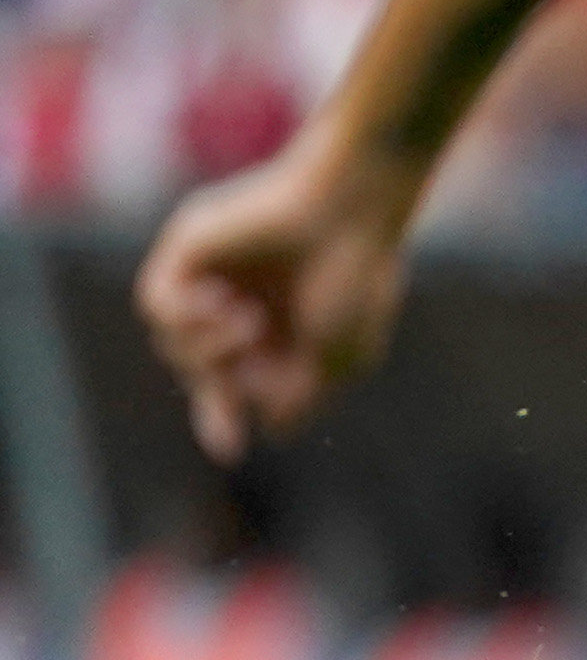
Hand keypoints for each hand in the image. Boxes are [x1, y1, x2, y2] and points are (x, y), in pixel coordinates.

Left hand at [139, 135, 421, 461]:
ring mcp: (213, 276)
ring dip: (206, 350)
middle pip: (201, 369)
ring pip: (173, 343)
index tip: (230, 448)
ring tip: (249, 323)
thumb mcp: (339, 358)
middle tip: (252, 370)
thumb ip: (298, 397)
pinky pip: (156, 304)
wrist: (350, 210)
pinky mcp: (188, 248)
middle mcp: (242, 302)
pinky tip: (226, 304)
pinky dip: (185, 319)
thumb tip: (269, 429)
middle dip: (220, 382)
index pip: (234, 381)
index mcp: (280, 328)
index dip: (225, 415)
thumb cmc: (357, 279)